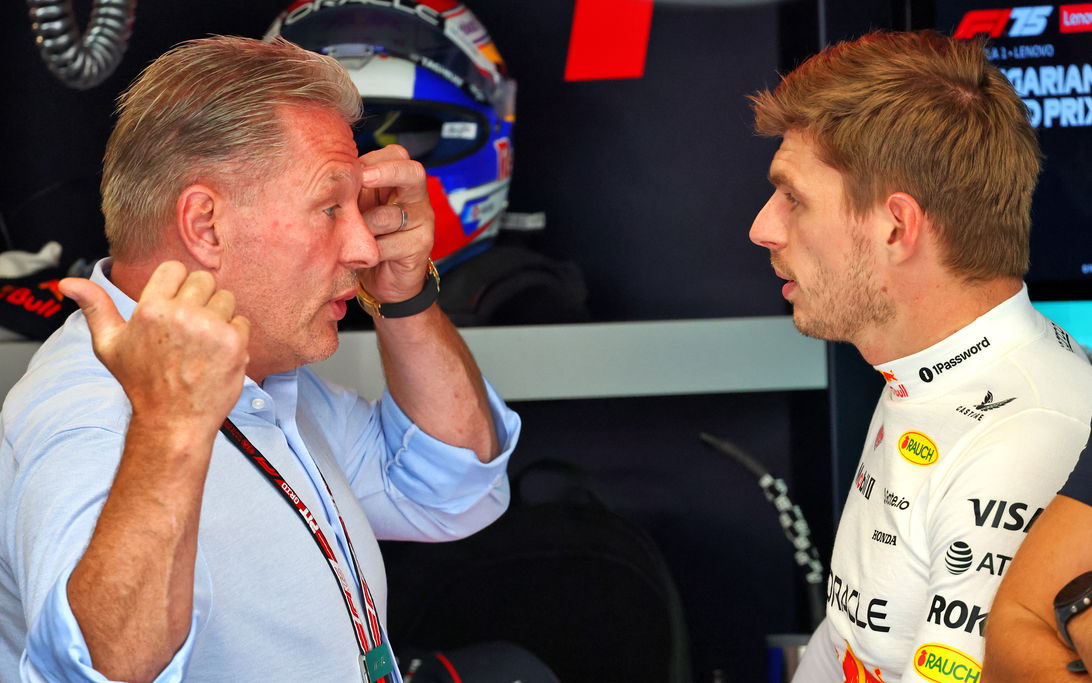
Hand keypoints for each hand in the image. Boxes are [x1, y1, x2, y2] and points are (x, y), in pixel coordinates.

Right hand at [59, 261, 249, 431]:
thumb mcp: (109, 345)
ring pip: (226, 298)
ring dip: (219, 316)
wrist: (173, 421)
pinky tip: (217, 354)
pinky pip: (242, 321)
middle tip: (189, 328)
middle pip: (204, 280)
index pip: (175, 268)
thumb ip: (94, 307)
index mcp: (150, 309)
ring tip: (203, 342)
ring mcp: (211, 328)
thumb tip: (68, 283)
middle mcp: (181, 314)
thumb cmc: (141, 383)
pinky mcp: (234, 343)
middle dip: (199, 299)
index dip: (176, 285)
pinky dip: (234, 335)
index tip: (174, 306)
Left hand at [356, 144, 435, 302]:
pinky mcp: (420, 248)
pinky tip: (360, 258)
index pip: (397, 156)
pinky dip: (368, 252)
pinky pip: (387, 245)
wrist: (382, 281)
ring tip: (350, 238)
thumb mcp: (358, 208)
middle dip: (386, 173)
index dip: (375, 159)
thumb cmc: (367, 238)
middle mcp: (416, 199)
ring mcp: (422, 223)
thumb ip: (353, 190)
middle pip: (412, 173)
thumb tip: (329, 172)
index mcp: (399, 183)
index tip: (351, 169)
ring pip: (389, 215)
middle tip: (362, 181)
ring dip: (364, 227)